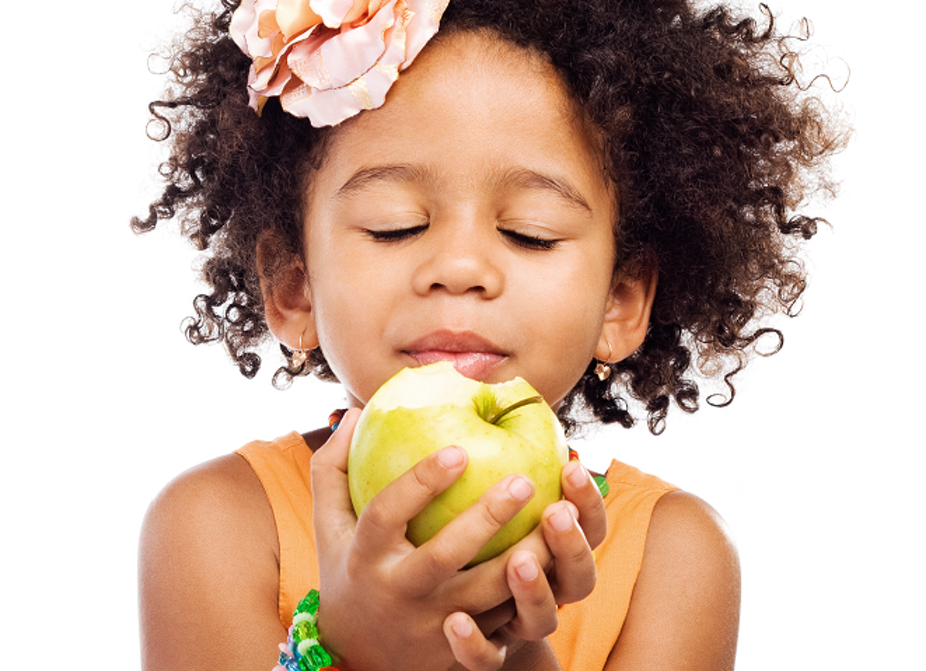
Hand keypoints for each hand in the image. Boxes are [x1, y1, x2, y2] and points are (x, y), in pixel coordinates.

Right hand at [310, 409, 539, 670]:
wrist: (361, 656)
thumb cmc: (351, 568)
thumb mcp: (330, 525)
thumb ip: (333, 469)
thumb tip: (356, 412)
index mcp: (364, 556)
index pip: (386, 514)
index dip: (420, 482)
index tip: (459, 450)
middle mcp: (397, 592)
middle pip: (444, 554)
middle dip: (486, 516)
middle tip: (524, 480)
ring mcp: (428, 624)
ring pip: (485, 593)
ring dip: (525, 557)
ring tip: (555, 517)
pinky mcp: (455, 650)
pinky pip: (501, 620)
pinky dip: (530, 589)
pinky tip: (555, 555)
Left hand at [442, 460, 607, 669]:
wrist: (437, 626)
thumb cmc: (459, 548)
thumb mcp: (474, 505)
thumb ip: (472, 462)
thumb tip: (448, 392)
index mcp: (550, 551)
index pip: (587, 525)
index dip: (587, 499)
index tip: (570, 464)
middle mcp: (543, 591)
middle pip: (579, 577)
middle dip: (572, 544)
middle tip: (553, 512)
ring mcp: (514, 627)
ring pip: (540, 620)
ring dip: (534, 590)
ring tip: (517, 561)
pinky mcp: (485, 656)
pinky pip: (486, 659)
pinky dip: (475, 643)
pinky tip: (451, 620)